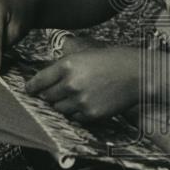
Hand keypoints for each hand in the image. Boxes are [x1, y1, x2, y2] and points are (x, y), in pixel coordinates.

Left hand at [24, 46, 140, 121]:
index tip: (30, 90)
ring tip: (73, 97)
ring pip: (59, 109)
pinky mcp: (91, 114)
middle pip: (47, 97)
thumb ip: (67, 62)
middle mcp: (71, 84)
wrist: (140, 74)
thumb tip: (50, 73)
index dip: (31, 87)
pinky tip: (85, 103)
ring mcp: (81, 101)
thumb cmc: (116, 60)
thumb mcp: (87, 52)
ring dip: (61, 105)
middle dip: (47, 95)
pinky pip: (74, 117)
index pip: (38, 81)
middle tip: (52, 93)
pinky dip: (76, 112)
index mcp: (68, 64)